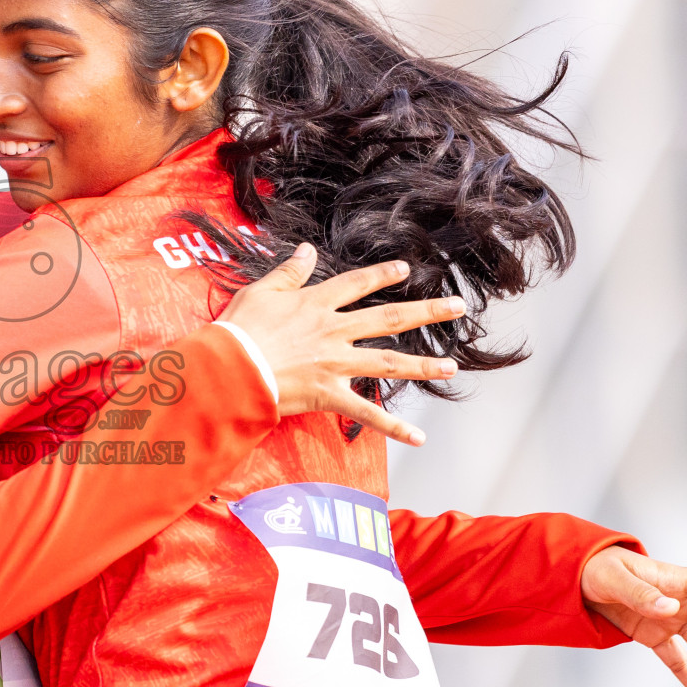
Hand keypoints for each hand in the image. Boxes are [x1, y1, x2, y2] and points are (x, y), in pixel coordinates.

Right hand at [216, 244, 464, 444]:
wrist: (228, 368)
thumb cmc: (238, 330)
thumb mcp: (260, 291)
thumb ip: (288, 272)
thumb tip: (307, 250)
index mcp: (316, 304)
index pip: (358, 285)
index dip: (383, 275)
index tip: (406, 270)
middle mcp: (334, 331)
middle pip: (389, 318)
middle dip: (426, 312)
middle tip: (457, 308)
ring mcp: (336, 364)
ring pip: (389, 363)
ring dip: (423, 365)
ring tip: (451, 367)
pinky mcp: (329, 395)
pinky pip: (367, 414)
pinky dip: (394, 428)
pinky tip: (419, 437)